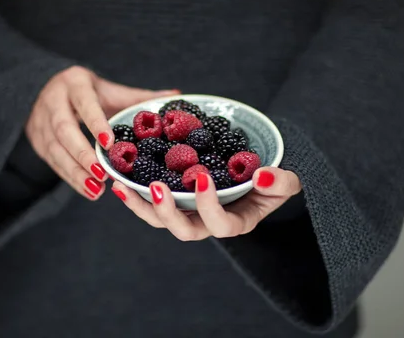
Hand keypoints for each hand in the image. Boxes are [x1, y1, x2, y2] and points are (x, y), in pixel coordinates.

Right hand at [26, 66, 177, 199]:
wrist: (44, 89)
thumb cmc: (87, 92)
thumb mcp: (110, 90)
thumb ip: (138, 97)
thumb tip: (176, 96)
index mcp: (74, 83)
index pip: (84, 103)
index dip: (95, 123)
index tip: (110, 144)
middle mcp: (53, 101)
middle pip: (64, 129)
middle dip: (82, 154)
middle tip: (101, 173)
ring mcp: (40, 122)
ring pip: (55, 149)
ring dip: (74, 172)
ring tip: (96, 189)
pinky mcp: (37, 140)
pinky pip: (52, 162)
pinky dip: (70, 178)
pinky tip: (88, 190)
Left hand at [111, 167, 301, 239]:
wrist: (254, 173)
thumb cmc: (271, 181)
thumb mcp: (285, 182)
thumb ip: (281, 182)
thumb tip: (261, 175)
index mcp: (235, 222)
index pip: (221, 225)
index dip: (209, 207)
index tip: (202, 177)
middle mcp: (207, 223)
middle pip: (183, 230)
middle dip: (167, 212)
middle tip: (157, 187)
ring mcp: (188, 213)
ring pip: (160, 220)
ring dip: (140, 206)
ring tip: (121, 186)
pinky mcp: (174, 200)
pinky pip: (151, 203)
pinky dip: (134, 194)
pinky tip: (118, 179)